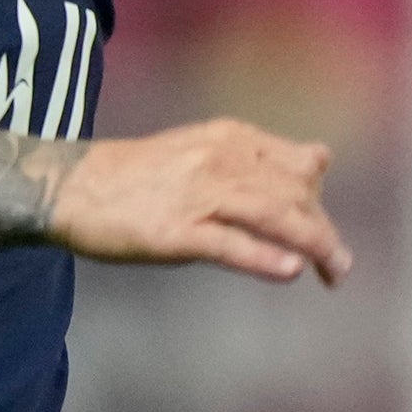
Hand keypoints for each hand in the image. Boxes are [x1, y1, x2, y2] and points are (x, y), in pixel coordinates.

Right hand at [42, 118, 349, 284]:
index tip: (325, 232)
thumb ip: (255, 160)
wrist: (73, 186)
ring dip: (314, 245)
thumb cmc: (139, 177)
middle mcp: (222, 160)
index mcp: (231, 139)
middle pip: (295, 195)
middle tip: (338, 268)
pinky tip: (291, 271)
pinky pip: (232, 244)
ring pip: (275, 216)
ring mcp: (200, 195)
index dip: (321, 201)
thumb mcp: (202, 151)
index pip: (300, 167)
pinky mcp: (178, 231)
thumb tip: (319, 161)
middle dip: (324, 232)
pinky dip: (265, 258)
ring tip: (335, 272)